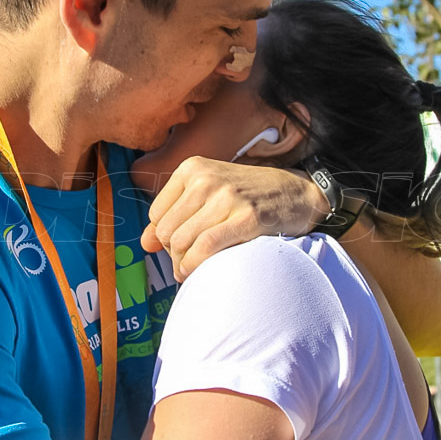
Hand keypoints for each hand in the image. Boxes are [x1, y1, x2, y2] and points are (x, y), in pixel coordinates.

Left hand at [140, 157, 328, 277]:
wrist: (296, 193)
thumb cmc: (248, 195)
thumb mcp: (209, 193)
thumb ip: (175, 214)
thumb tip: (144, 243)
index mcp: (193, 168)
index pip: (157, 214)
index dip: (163, 237)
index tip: (178, 247)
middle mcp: (207, 179)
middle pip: (168, 230)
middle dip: (173, 253)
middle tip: (185, 262)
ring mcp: (227, 197)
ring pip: (183, 241)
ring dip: (182, 264)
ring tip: (189, 270)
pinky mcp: (246, 217)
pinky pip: (206, 247)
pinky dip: (194, 265)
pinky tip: (195, 271)